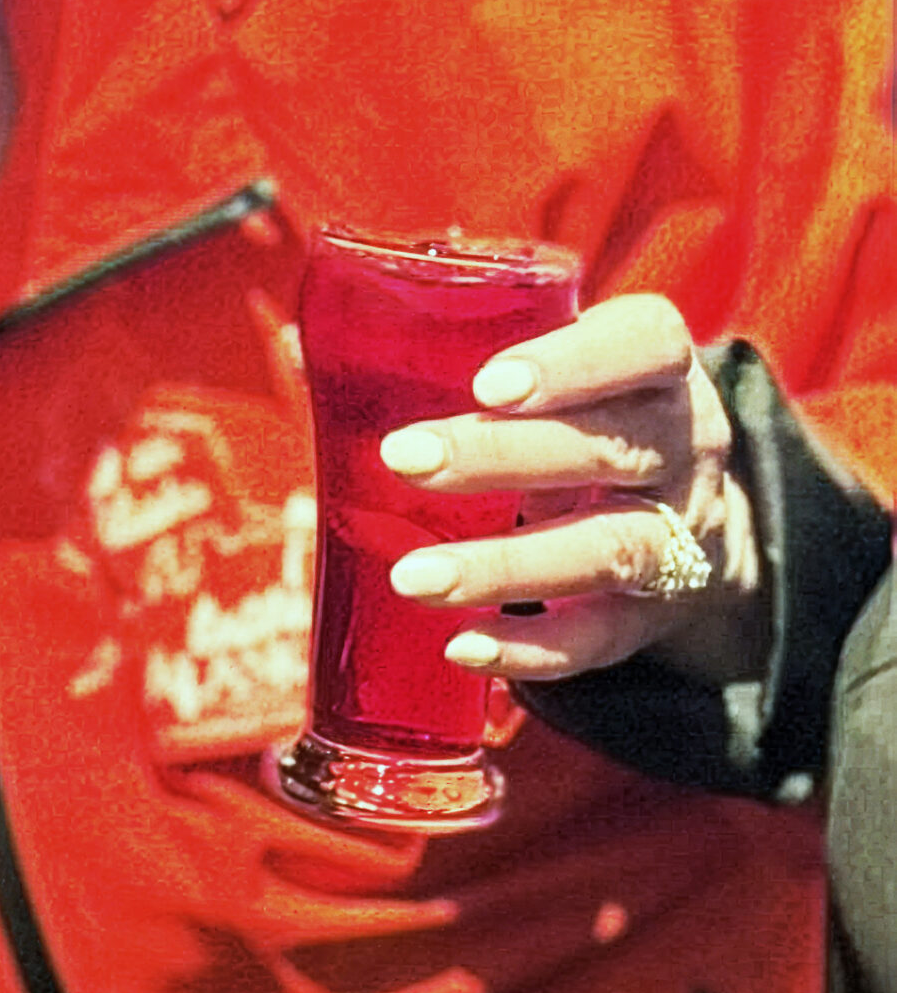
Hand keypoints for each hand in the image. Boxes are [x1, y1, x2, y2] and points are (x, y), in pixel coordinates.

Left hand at [381, 293, 764, 687]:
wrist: (695, 514)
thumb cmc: (583, 414)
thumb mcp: (550, 371)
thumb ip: (442, 354)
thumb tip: (296, 347)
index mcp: (658, 365)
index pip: (644, 343)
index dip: (572, 362)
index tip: (489, 381)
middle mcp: (685, 445)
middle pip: (609, 447)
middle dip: (501, 455)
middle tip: (404, 458)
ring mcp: (682, 535)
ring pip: (608, 549)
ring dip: (506, 565)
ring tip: (414, 579)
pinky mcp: (658, 617)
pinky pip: (604, 639)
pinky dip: (534, 649)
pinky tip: (465, 648)